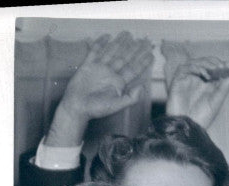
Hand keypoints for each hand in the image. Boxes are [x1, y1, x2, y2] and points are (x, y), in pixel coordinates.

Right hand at [46, 32, 153, 146]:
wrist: (78, 107)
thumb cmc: (97, 109)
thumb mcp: (117, 106)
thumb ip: (131, 97)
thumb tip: (143, 87)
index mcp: (120, 83)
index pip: (134, 69)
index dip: (143, 62)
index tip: (151, 54)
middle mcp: (111, 74)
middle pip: (125, 58)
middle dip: (134, 49)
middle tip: (143, 40)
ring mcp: (100, 68)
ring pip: (112, 52)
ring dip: (120, 43)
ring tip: (128, 34)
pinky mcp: (88, 65)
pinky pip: (94, 52)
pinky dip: (99, 44)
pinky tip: (106, 36)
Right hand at [163, 47, 228, 128]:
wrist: (188, 126)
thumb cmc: (202, 117)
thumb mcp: (217, 101)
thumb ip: (224, 88)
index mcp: (207, 85)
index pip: (213, 68)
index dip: (221, 65)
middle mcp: (196, 80)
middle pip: (204, 63)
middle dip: (214, 62)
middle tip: (221, 65)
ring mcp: (187, 79)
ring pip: (194, 62)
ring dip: (205, 63)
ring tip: (214, 69)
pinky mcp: (178, 80)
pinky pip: (185, 68)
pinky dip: (196, 68)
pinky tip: (205, 74)